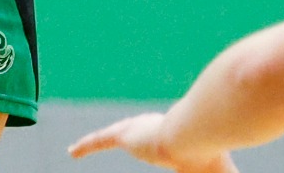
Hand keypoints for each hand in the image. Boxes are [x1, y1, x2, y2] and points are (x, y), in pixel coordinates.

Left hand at [69, 112, 239, 172]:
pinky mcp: (124, 135)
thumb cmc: (211, 156)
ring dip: (99, 142)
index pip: (159, 138)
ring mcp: (139, 130)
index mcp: (175, 134)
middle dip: (129, 137)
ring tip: (83, 148)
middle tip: (117, 142)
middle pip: (137, 133)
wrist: (197, 138)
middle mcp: (154, 127)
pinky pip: (100, 140)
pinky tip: (72, 153)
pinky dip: (85, 146)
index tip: (159, 150)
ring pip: (115, 135)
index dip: (155, 142)